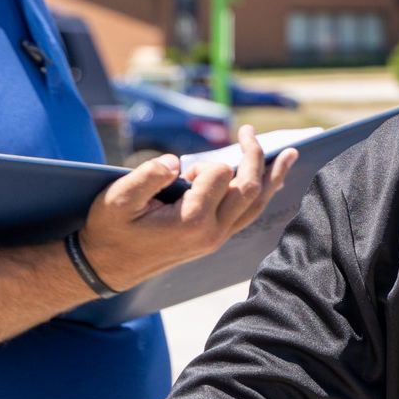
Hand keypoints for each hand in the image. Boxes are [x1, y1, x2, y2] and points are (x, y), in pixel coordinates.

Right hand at [80, 125, 300, 290]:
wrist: (107, 266)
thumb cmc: (110, 229)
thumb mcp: (117, 199)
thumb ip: (147, 177)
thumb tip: (176, 161)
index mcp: (191, 221)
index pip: (218, 176)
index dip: (204, 165)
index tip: (182, 173)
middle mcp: (212, 232)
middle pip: (249, 189)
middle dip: (254, 157)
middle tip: (249, 132)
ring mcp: (217, 237)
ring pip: (256, 203)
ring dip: (273, 176)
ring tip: (291, 154)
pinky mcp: (216, 238)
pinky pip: (248, 213)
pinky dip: (262, 193)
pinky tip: (271, 180)